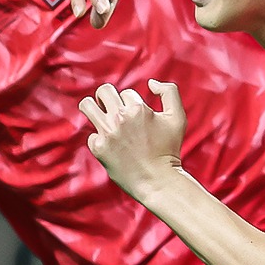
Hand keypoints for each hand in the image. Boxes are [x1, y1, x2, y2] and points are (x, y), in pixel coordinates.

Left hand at [79, 79, 186, 198]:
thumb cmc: (169, 149)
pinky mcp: (99, 148)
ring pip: (86, 105)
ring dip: (92, 106)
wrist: (158, 181)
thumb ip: (169, 92)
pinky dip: (99, 139)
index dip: (132, 103)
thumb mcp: (177, 117)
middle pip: (103, 91)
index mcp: (138, 108)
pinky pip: (91, 135)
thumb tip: (151, 83)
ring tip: (97, 113)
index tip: (138, 117)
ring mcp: (107, 133)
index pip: (126, 93)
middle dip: (107, 96)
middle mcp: (120, 118)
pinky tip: (110, 145)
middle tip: (111, 107)